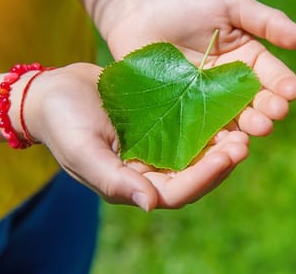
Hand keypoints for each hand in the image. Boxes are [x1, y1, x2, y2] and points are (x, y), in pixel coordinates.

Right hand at [26, 63, 249, 210]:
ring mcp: (156, 150)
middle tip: (244, 143)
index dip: (204, 177)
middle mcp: (149, 172)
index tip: (227, 155)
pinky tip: (227, 110)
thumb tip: (150, 204)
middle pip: (195, 177)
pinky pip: (191, 130)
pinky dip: (209, 125)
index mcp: (131, 186)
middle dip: (221, 163)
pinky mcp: (161, 126)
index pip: (177, 192)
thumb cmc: (61, 122)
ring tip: (243, 129)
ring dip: (221, 145)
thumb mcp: (83, 150)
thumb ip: (113, 179)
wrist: (50, 91)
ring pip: (197, 155)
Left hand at [97, 0, 295, 136]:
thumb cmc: (184, 3)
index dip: (283, 85)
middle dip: (268, 110)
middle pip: (257, 103)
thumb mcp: (229, 4)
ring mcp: (208, 105)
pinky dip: (214, 141)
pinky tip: (222, 144)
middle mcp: (234, 87)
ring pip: (234, 122)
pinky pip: (202, 132)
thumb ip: (267, 21)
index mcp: (250, 60)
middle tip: (273, 115)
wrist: (134, 13)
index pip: (273, 75)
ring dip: (248, 128)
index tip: (291, 92)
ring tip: (255, 130)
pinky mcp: (184, 118)